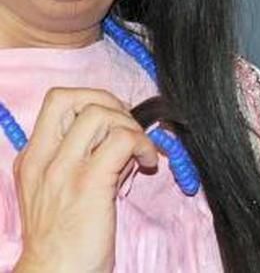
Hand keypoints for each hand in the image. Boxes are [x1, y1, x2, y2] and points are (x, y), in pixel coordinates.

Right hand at [11, 88, 157, 272]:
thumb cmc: (65, 239)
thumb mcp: (60, 192)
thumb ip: (81, 160)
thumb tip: (121, 137)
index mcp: (33, 159)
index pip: (57, 102)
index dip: (93, 101)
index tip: (114, 121)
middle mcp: (43, 159)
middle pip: (74, 98)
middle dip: (112, 103)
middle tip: (129, 129)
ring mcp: (64, 170)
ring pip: (101, 114)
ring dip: (130, 125)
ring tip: (139, 151)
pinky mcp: (89, 184)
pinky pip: (123, 140)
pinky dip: (144, 144)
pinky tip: (149, 163)